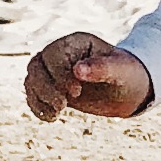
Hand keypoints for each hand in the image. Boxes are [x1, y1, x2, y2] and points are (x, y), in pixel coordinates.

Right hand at [23, 31, 155, 123]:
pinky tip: (51, 118)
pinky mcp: (53, 87)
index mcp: (76, 42)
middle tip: (63, 106)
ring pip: (32, 79)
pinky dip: (37, 107)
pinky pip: (34, 94)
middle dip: (45, 88)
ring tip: (58, 113)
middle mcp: (61, 53)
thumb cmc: (128, 74)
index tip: (77, 92)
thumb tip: (77, 70)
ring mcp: (55, 71)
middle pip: (36, 65)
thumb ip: (101, 68)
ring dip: (39, 98)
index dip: (59, 74)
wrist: (129, 89)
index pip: (53, 55)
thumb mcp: (120, 70)